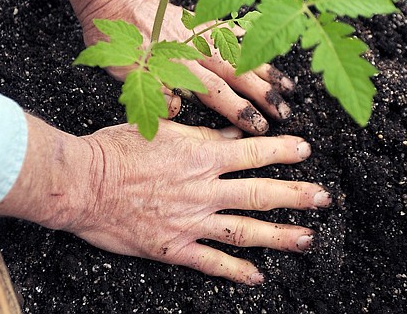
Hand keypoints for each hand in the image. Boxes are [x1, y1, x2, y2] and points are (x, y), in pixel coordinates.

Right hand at [0, 115, 330, 284]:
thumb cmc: (116, 148)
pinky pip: (212, 262)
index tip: (306, 150)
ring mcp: (190, 221)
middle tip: (324, 198)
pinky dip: (236, 271)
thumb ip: (199, 134)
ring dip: (279, 236)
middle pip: (259, 193)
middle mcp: (202, 190)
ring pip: (245, 230)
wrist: (82, 182)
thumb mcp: (160, 129)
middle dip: (296, 195)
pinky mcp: (173, 247)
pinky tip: (257, 277)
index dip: (283, 150)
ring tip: (307, 239)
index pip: (252, 152)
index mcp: (199, 156)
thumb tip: (230, 134)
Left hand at [55, 0, 294, 133]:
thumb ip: (153, 91)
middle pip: (237, 75)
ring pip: (240, 53)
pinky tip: (262, 42)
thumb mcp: (123, 73)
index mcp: (177, 66)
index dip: (240, 111)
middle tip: (285, 112)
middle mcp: (195, 49)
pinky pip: (228, 27)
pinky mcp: (198, 18)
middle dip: (263, 95)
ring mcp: (199, 32)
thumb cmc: (114, 41)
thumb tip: (178, 108)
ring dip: (265, 69)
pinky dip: (246, 35)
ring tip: (288, 85)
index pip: (216, 94)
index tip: (260, 126)